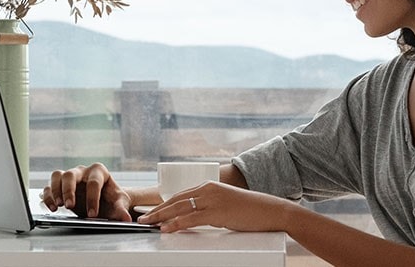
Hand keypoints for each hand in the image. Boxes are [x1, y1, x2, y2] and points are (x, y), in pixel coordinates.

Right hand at [41, 163, 131, 221]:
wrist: (104, 201)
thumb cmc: (111, 199)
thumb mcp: (119, 203)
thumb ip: (122, 210)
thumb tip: (126, 219)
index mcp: (99, 171)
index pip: (93, 183)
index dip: (92, 198)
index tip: (93, 215)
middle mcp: (83, 171)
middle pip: (71, 175)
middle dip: (69, 190)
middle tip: (70, 205)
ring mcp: (70, 177)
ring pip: (57, 176)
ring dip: (55, 191)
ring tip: (59, 206)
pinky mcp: (60, 186)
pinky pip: (49, 186)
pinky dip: (48, 196)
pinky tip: (53, 207)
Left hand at [137, 181, 292, 232]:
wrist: (270, 210)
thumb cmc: (250, 210)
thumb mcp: (226, 204)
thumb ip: (210, 207)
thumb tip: (196, 217)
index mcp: (209, 186)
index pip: (180, 195)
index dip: (164, 204)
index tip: (152, 212)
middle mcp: (208, 189)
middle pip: (176, 200)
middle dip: (157, 210)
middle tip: (143, 219)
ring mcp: (212, 200)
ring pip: (180, 208)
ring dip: (161, 217)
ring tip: (148, 224)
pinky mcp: (217, 212)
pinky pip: (191, 218)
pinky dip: (176, 224)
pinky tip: (166, 228)